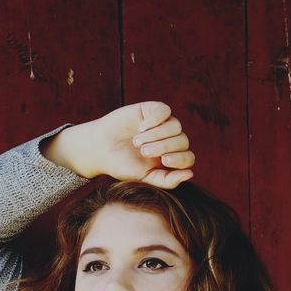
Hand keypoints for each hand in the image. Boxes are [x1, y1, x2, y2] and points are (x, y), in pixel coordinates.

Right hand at [44, 101, 194, 187]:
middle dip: (163, 146)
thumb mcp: (144, 178)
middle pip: (182, 140)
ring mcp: (162, 123)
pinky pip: (164, 111)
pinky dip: (155, 120)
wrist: (99, 148)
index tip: (164, 161)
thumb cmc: (121, 165)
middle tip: (143, 151)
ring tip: (137, 141)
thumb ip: (166, 180)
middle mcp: (169, 140)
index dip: (181, 159)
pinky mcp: (151, 110)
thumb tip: (190, 174)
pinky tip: (140, 127)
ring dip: (157, 134)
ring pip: (175, 126)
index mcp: (170, 158)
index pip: (188, 157)